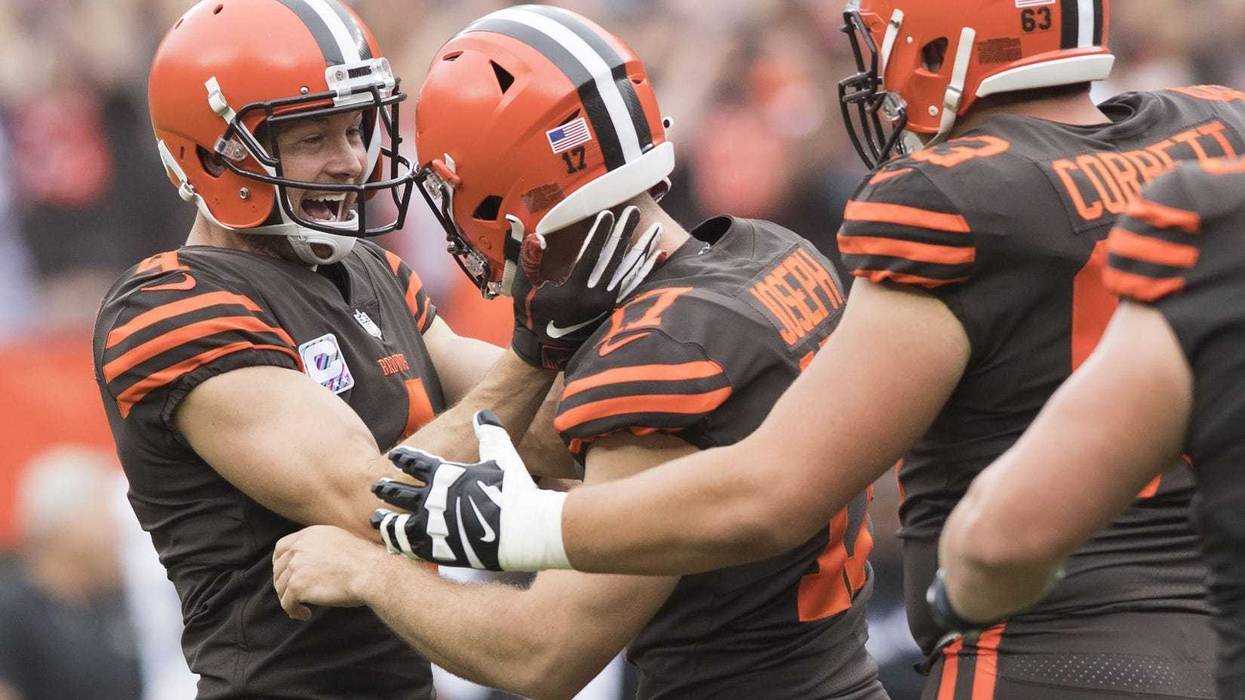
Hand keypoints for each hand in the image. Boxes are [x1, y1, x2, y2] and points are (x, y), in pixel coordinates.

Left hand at [272, 525, 382, 619]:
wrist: (369, 572)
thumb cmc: (364, 561)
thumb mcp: (340, 542)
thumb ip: (323, 547)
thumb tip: (318, 562)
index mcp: (309, 535)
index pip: (282, 547)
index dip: (279, 561)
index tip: (284, 573)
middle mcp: (299, 548)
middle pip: (278, 568)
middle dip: (282, 583)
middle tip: (293, 595)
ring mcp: (296, 567)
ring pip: (282, 588)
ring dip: (289, 599)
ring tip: (301, 608)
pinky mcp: (297, 586)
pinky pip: (287, 603)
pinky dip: (294, 611)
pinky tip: (305, 614)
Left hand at [371, 410, 569, 571]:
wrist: (522, 527)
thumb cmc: (514, 489)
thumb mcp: (502, 454)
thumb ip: (489, 434)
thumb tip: (483, 414)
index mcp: (445, 475)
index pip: (416, 463)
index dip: (404, 458)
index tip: (394, 457)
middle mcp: (432, 499)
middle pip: (400, 492)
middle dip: (387, 488)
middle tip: (376, 486)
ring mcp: (432, 526)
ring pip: (398, 523)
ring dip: (386, 521)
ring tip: (377, 519)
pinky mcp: (438, 551)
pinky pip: (411, 549)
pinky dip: (400, 545)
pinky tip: (395, 546)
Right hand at [512, 205, 661, 369]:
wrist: (546, 350)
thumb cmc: (531, 315)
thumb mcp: (523, 289)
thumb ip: (530, 262)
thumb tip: (538, 237)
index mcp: (573, 291)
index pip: (591, 256)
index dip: (600, 234)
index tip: (608, 213)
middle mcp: (595, 298)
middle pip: (615, 260)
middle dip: (625, 233)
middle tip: (634, 211)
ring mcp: (608, 305)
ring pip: (630, 271)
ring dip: (643, 249)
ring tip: (656, 228)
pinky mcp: (615, 310)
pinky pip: (635, 286)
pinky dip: (647, 270)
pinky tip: (659, 254)